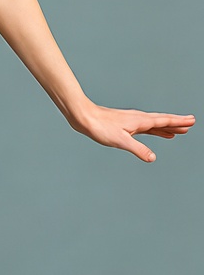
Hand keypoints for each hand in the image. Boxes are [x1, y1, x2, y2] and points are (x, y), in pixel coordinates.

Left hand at [71, 103, 194, 161]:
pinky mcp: (124, 125)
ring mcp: (131, 121)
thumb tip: (153, 158)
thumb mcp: (120, 140)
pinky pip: (145, 127)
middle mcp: (137, 119)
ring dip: (166, 127)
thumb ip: (138, 149)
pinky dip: (154, 130)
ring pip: (153, 124)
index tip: (191, 120)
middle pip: (161, 120)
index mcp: (139, 121)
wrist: (83, 116)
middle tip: (190, 124)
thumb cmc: (100, 126)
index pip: (163, 120)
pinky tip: (155, 132)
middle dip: (176, 123)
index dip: (178, 121)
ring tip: (178, 131)